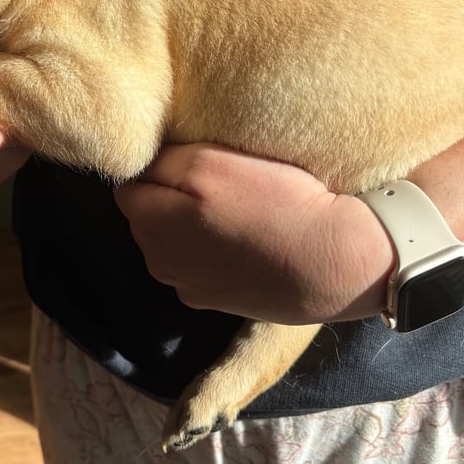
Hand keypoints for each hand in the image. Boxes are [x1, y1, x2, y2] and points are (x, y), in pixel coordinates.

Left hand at [114, 143, 394, 323]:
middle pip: (148, 218)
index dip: (157, 168)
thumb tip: (140, 165)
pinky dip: (212, 253)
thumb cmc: (273, 202)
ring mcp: (188, 288)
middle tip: (217, 182)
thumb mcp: (209, 162)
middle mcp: (158, 263)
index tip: (191, 159)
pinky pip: (201, 267)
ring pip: (174, 244)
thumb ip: (162, 161)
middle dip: (169, 198)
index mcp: (149, 224)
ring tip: (234, 212)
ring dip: (191, 227)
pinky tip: (245, 242)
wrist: (335, 261)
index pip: (129, 185)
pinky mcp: (219, 304)